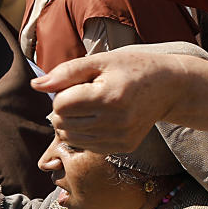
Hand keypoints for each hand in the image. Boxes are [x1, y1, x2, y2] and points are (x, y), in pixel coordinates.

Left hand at [33, 49, 191, 157]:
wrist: (170, 87)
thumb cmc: (133, 68)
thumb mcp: (101, 61)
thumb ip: (66, 72)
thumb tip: (36, 86)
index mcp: (109, 97)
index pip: (61, 104)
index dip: (63, 91)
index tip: (79, 83)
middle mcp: (115, 121)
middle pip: (62, 122)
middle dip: (64, 108)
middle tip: (84, 94)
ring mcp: (120, 137)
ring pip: (71, 137)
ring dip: (71, 122)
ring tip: (90, 106)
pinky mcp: (123, 147)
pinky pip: (86, 146)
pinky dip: (85, 133)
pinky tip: (100, 119)